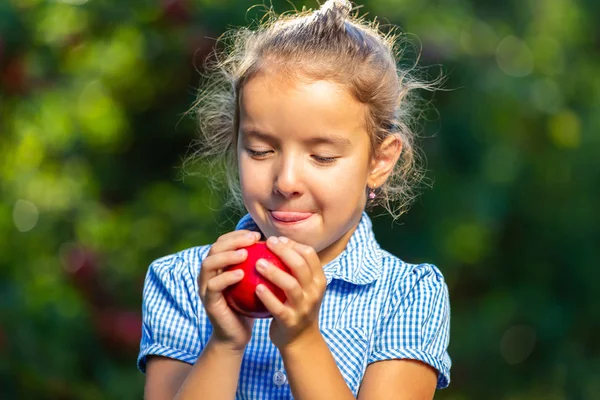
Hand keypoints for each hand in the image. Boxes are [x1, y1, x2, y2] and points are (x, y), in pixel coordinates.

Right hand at [198, 230, 260, 351]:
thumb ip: (259, 265)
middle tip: (251, 240)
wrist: (237, 336)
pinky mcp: (207, 302)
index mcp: (219, 267)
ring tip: (245, 253)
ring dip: (226, 256)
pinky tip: (241, 274)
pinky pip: (213, 286)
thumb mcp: (255, 282)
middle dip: (232, 240)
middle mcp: (208, 274)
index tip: (257, 235)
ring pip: (208, 264)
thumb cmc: (250, 306)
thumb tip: (279, 245)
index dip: (238, 235)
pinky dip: (226, 278)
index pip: (224, 242)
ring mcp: (204, 287)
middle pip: (214, 248)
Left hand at [254, 236, 326, 349]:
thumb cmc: (298, 307)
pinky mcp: (290, 321)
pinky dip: (267, 297)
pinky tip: (256, 288)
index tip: (277, 240)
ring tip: (258, 263)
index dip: (293, 244)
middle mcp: (314, 292)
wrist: (302, 341)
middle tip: (267, 244)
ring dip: (274, 272)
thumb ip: (296, 268)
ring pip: (290, 285)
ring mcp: (303, 307)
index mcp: (319, 280)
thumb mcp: (305, 287)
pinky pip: (278, 307)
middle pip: (300, 266)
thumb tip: (278, 242)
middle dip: (283, 251)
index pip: (309, 254)